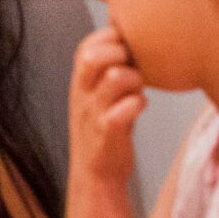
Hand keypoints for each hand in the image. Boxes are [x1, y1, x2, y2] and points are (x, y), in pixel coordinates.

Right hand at [68, 29, 146, 189]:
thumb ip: (107, 72)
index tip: (126, 49)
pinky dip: (138, 103)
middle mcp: (81, 95)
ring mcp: (93, 114)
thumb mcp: (96, 98)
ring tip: (139, 89)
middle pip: (94, 57)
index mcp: (79, 83)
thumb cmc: (102, 131)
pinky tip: (140, 107)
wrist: (96, 178)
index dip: (109, 39)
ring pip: (116, 78)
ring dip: (135, 79)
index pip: (86, 46)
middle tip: (134, 66)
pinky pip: (125, 108)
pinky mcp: (108, 133)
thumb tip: (131, 43)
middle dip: (121, 53)